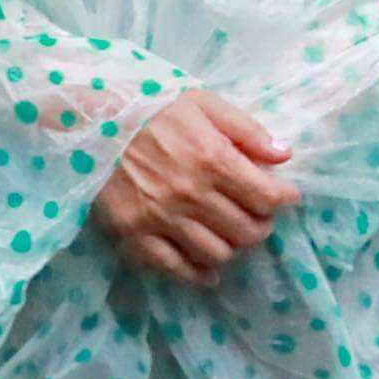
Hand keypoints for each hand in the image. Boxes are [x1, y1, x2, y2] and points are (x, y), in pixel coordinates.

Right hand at [92, 91, 298, 286]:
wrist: (93, 124)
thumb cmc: (154, 110)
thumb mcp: (205, 104)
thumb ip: (247, 130)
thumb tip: (284, 156)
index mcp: (213, 159)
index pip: (266, 197)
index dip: (283, 200)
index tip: (285, 197)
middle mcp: (191, 194)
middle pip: (246, 231)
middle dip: (261, 226)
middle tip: (258, 217)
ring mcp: (161, 219)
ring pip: (217, 253)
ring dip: (232, 248)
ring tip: (231, 236)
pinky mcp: (133, 235)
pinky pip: (174, 269)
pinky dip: (196, 275)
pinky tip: (207, 270)